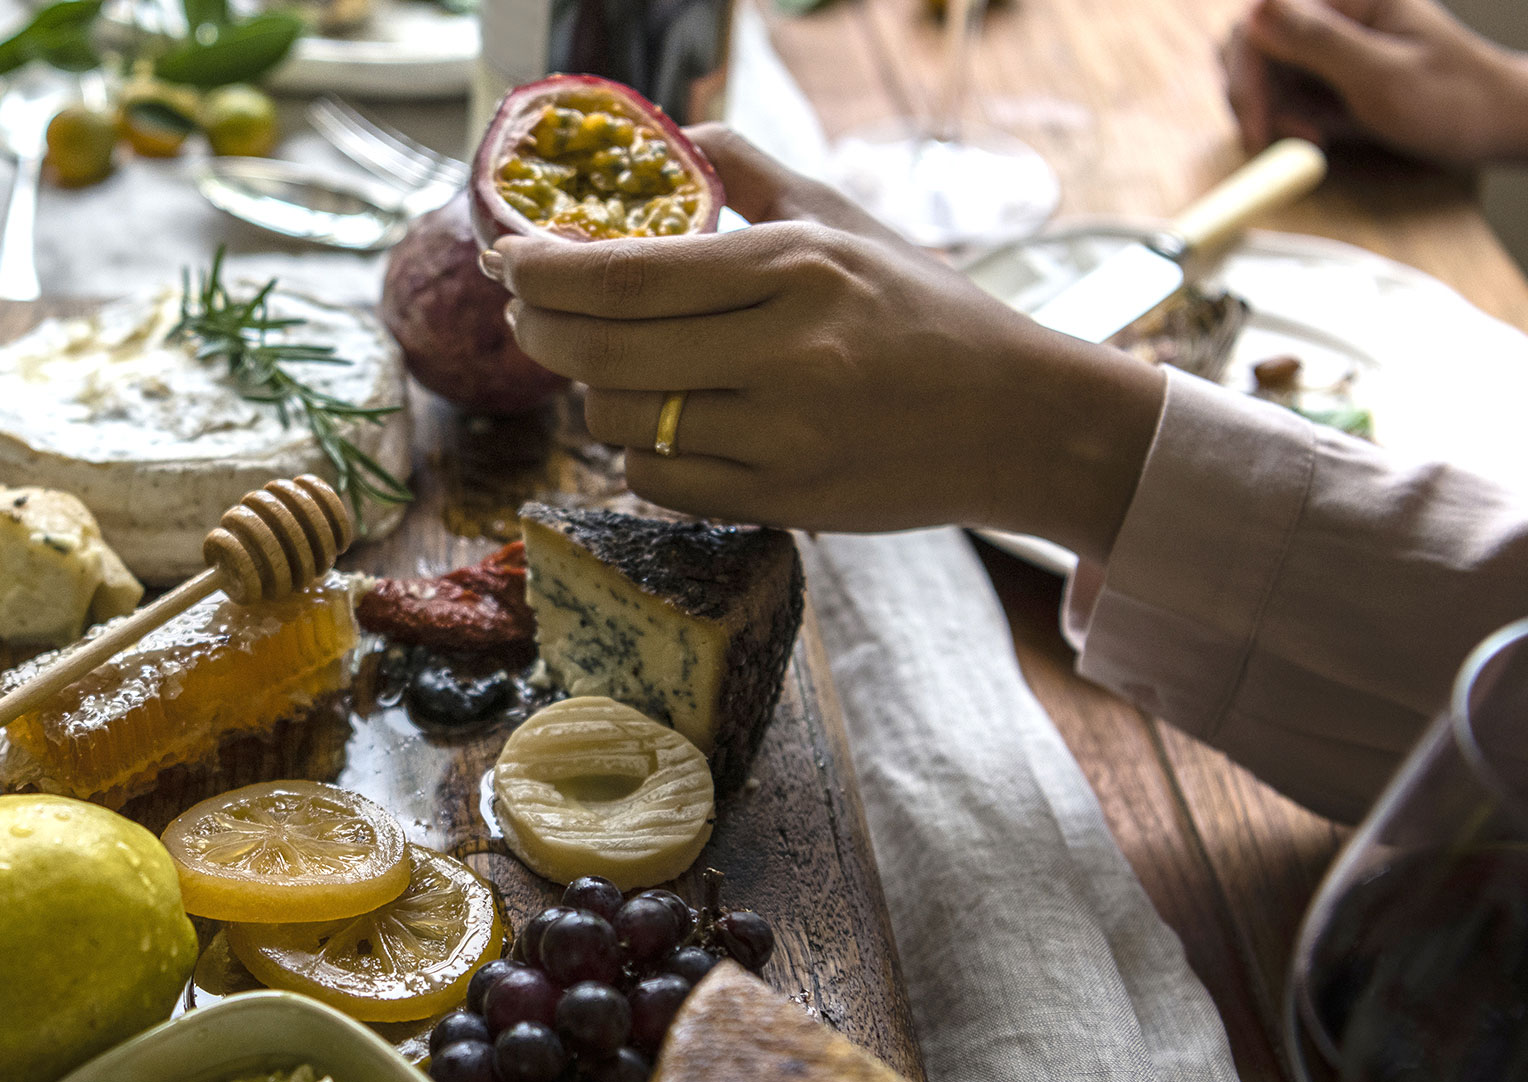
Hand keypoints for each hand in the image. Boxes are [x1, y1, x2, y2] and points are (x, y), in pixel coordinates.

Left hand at [487, 124, 1164, 561]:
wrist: (1018, 420)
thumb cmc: (926, 312)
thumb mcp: (849, 223)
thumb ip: (758, 176)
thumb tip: (681, 133)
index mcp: (793, 269)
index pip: (627, 275)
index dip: (544, 274)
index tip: (510, 263)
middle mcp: (786, 353)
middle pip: (604, 353)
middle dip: (541, 336)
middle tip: (527, 321)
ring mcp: (784, 437)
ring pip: (625, 424)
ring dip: (599, 397)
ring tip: (615, 372)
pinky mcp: (786, 502)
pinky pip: (662, 483)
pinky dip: (645, 456)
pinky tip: (669, 429)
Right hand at [1221, 0, 1527, 166]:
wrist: (1500, 124)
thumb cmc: (1454, 102)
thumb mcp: (1384, 76)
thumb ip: (1319, 40)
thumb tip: (1256, 8)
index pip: (1261, 22)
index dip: (1249, 76)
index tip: (1259, 130)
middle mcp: (1335, 10)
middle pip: (1251, 44)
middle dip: (1258, 97)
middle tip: (1290, 138)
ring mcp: (1331, 39)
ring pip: (1263, 70)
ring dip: (1274, 111)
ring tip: (1316, 138)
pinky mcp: (1331, 67)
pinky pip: (1284, 89)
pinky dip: (1290, 118)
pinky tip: (1322, 135)